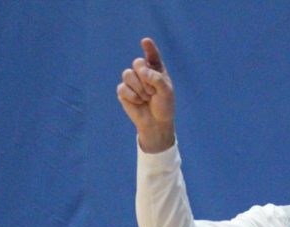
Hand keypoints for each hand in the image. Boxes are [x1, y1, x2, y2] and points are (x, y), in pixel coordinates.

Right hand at [117, 37, 175, 152]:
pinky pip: (122, 87)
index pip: (152, 55)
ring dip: (139, 88)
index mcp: (156, 69)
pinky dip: (132, 96)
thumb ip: (157, 79)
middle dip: (144, 77)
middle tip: (152, 91)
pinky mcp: (123, 91)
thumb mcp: (166, 92)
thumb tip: (142, 72)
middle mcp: (143, 72)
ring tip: (146, 98)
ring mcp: (132, 81)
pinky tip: (138, 102)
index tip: (145, 41)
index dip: (149, 47)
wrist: (156, 123)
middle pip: (137, 62)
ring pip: (127, 74)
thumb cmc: (164, 106)